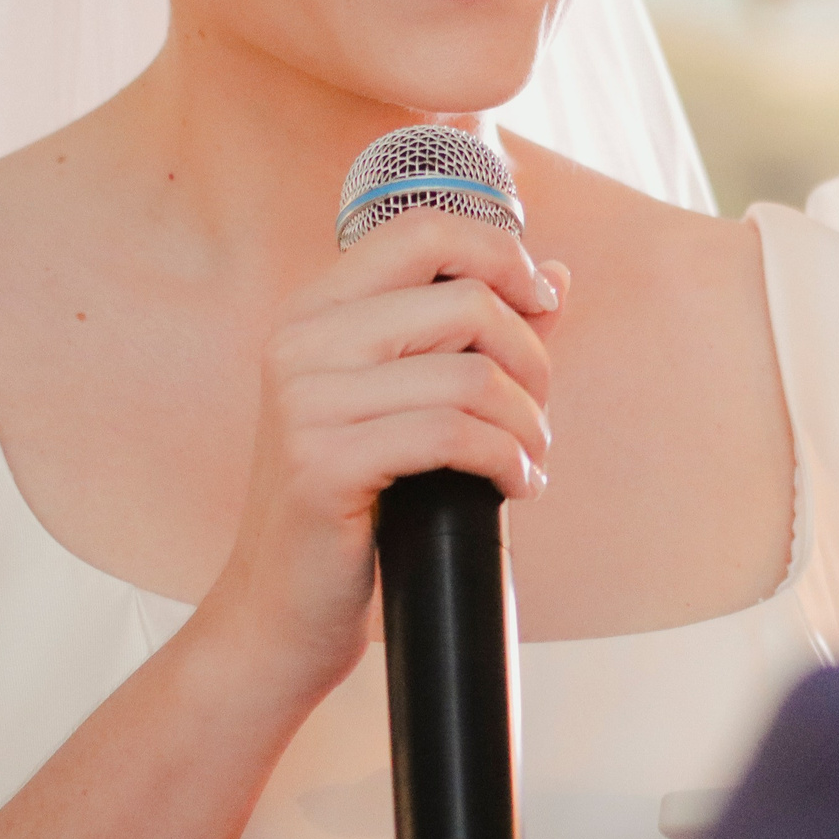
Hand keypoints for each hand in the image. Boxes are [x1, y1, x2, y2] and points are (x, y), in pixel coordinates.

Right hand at [205, 210, 568, 697]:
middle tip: (536, 416)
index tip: (542, 301)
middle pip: (465, 301)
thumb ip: (477, 335)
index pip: (423, 229)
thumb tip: (557, 275)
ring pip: (470, 376)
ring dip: (526, 423)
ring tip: (528, 458)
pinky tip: (515, 485)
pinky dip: (506, 461)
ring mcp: (304, 403)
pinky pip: (453, 436)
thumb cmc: (359, 504)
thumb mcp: (413, 402)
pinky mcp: (322, 465)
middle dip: (531, 360)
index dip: (501, 253)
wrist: (281, 610)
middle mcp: (300, 342)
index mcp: (317, 310)